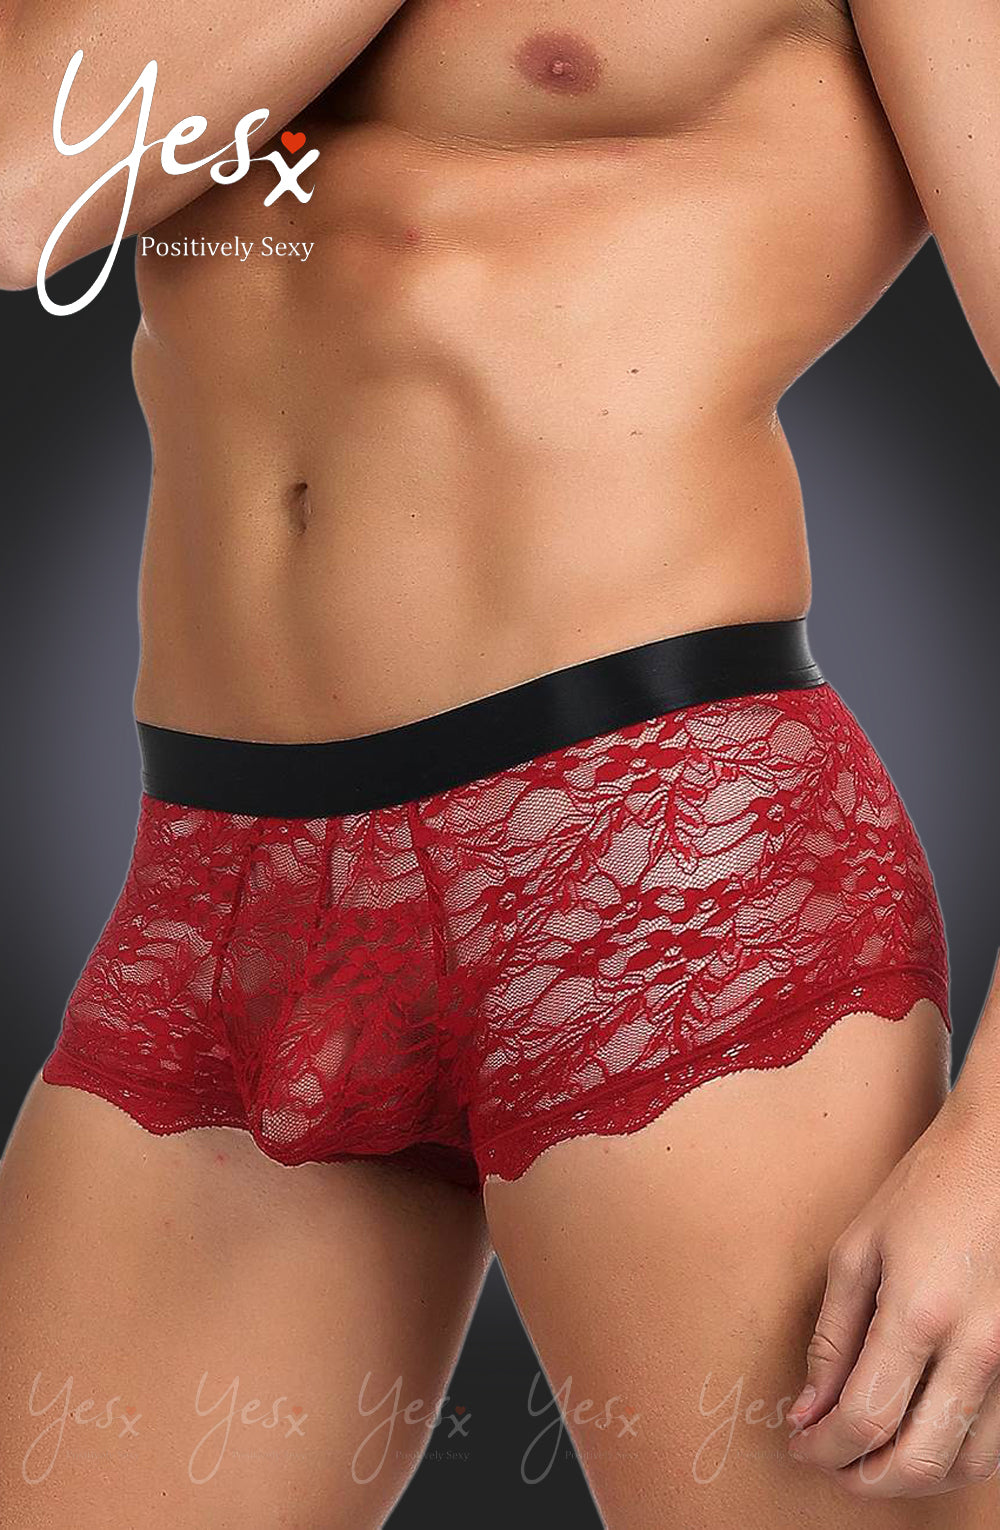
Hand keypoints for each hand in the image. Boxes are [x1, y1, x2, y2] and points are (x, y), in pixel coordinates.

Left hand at [786, 1080, 999, 1498]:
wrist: (999, 1155)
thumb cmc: (925, 1189)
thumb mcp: (858, 1249)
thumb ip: (832, 1337)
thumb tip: (808, 1409)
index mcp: (919, 1313)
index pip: (864, 1420)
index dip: (823, 1447)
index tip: (799, 1445)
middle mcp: (975, 1348)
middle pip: (917, 1460)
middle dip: (862, 1477)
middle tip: (829, 1462)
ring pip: (965, 1465)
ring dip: (910, 1478)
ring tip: (870, 1458)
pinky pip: (997, 1443)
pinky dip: (955, 1459)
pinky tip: (921, 1437)